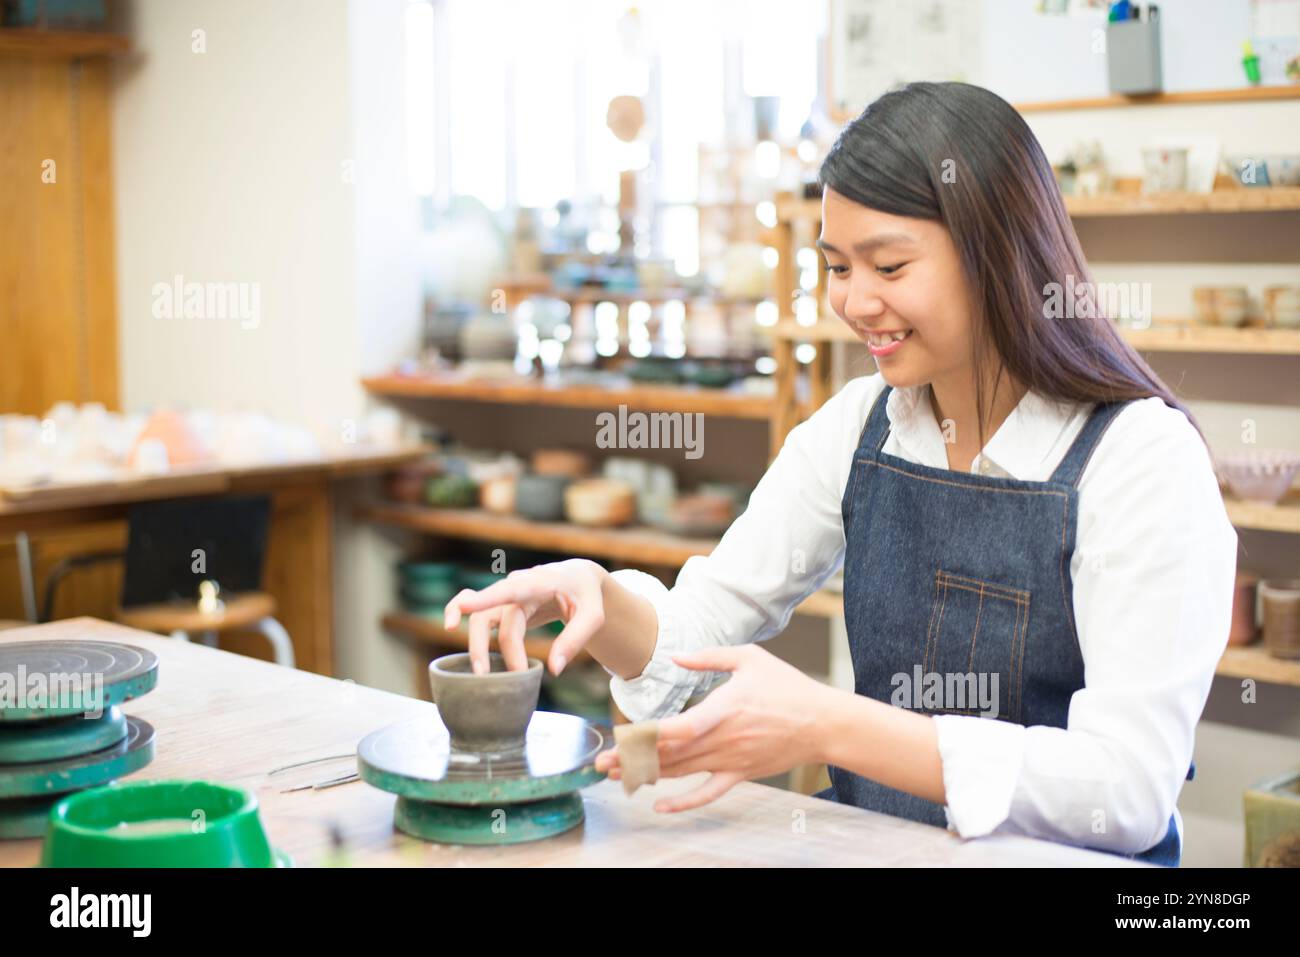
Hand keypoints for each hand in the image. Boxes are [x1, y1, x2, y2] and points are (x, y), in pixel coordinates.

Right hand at [442, 559, 606, 675]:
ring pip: (481, 617)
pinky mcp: (503, 603)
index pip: (513, 589)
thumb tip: (553, 669)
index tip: (464, 608)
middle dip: (496, 648)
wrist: (579, 580)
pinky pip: (476, 606)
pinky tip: (450, 624)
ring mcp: (508, 593)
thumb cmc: (587, 597)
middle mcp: (518, 584)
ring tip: (483, 674)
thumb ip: (575, 640)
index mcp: (542, 581)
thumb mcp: (594, 616)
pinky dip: (458, 610)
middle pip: (495, 616)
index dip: (487, 598)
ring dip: (478, 645)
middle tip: (508, 677)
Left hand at [595, 644, 831, 812]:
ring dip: (648, 776)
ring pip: (682, 772)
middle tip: (602, 762)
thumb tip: (674, 656)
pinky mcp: (741, 774)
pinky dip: (684, 802)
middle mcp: (724, 739)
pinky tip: (660, 805)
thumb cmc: (787, 686)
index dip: (650, 736)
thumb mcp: (750, 658)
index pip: (680, 728)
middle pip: (671, 754)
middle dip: (634, 759)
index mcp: (724, 708)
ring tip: (617, 776)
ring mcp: (731, 761)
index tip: (623, 737)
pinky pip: (708, 793)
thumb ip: (708, 657)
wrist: (822, 722)